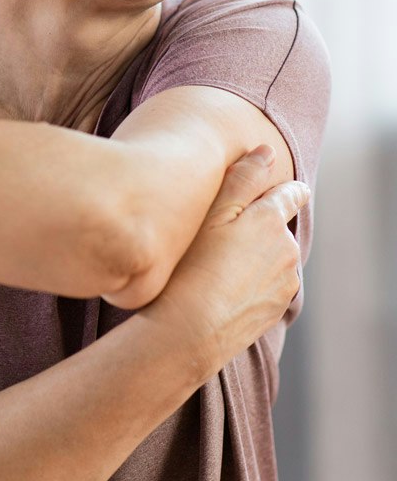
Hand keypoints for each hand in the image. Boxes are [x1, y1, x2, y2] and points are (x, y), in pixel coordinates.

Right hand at [142, 145, 309, 380]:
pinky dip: (252, 284)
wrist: (190, 330)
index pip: (291, 194)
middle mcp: (286, 249)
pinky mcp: (275, 310)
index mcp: (271, 220)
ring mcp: (285, 284)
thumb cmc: (191, 267)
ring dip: (256, 258)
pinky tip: (222, 288)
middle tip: (222, 235)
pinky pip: (268, 287)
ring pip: (274, 259)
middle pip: (278, 228)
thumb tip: (266, 150)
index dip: (283, 189)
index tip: (275, 189)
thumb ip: (242, 179)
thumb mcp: (210, 214)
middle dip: (259, 227)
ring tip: (218, 266)